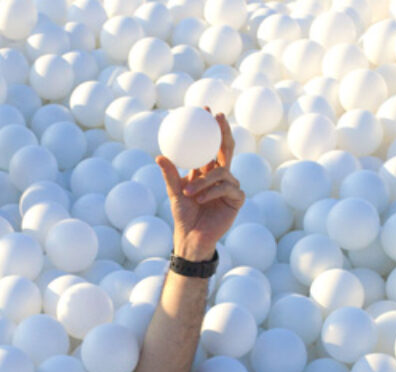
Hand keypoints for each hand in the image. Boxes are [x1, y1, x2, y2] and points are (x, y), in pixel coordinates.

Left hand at [156, 111, 242, 261]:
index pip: (210, 145)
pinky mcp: (236, 200)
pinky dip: (212, 192)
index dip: (210, 128)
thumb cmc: (183, 215)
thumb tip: (159, 155)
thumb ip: (170, 175)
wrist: (192, 238)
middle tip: (217, 119)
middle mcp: (220, 176)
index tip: (205, 110)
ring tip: (188, 192)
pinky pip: (227, 188)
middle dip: (223, 132)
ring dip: (204, 181)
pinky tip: (201, 199)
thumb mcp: (174, 192)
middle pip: (225, 149)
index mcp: (206, 171)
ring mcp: (230, 187)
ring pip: (222, 172)